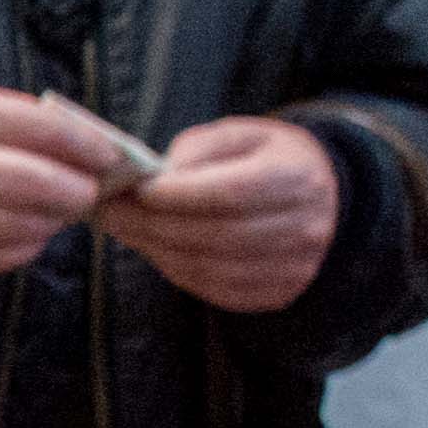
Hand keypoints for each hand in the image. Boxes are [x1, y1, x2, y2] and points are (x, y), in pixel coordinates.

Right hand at [0, 80, 134, 280]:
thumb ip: (33, 121)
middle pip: (40, 183)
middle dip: (79, 190)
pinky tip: (29, 229)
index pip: (45, 130)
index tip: (109, 157)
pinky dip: (30, 244)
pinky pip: (7, 254)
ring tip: (59, 210)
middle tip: (90, 191)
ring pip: (28, 224)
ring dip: (56, 220)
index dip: (88, 146)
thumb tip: (97, 154)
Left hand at [105, 114, 340, 316]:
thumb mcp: (240, 135)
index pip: (233, 193)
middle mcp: (305, 226)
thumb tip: (159, 178)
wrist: (317, 196)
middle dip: (154, 225)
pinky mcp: (277, 292)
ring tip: (123, 230)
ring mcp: (295, 266)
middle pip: (217, 235)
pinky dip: (177, 270)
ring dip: (157, 250)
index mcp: (297, 177)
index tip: (138, 190)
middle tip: (110, 213)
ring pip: (211, 267)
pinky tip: (155, 250)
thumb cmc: (266, 159)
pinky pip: (216, 290)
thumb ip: (200, 149)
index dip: (180, 196)